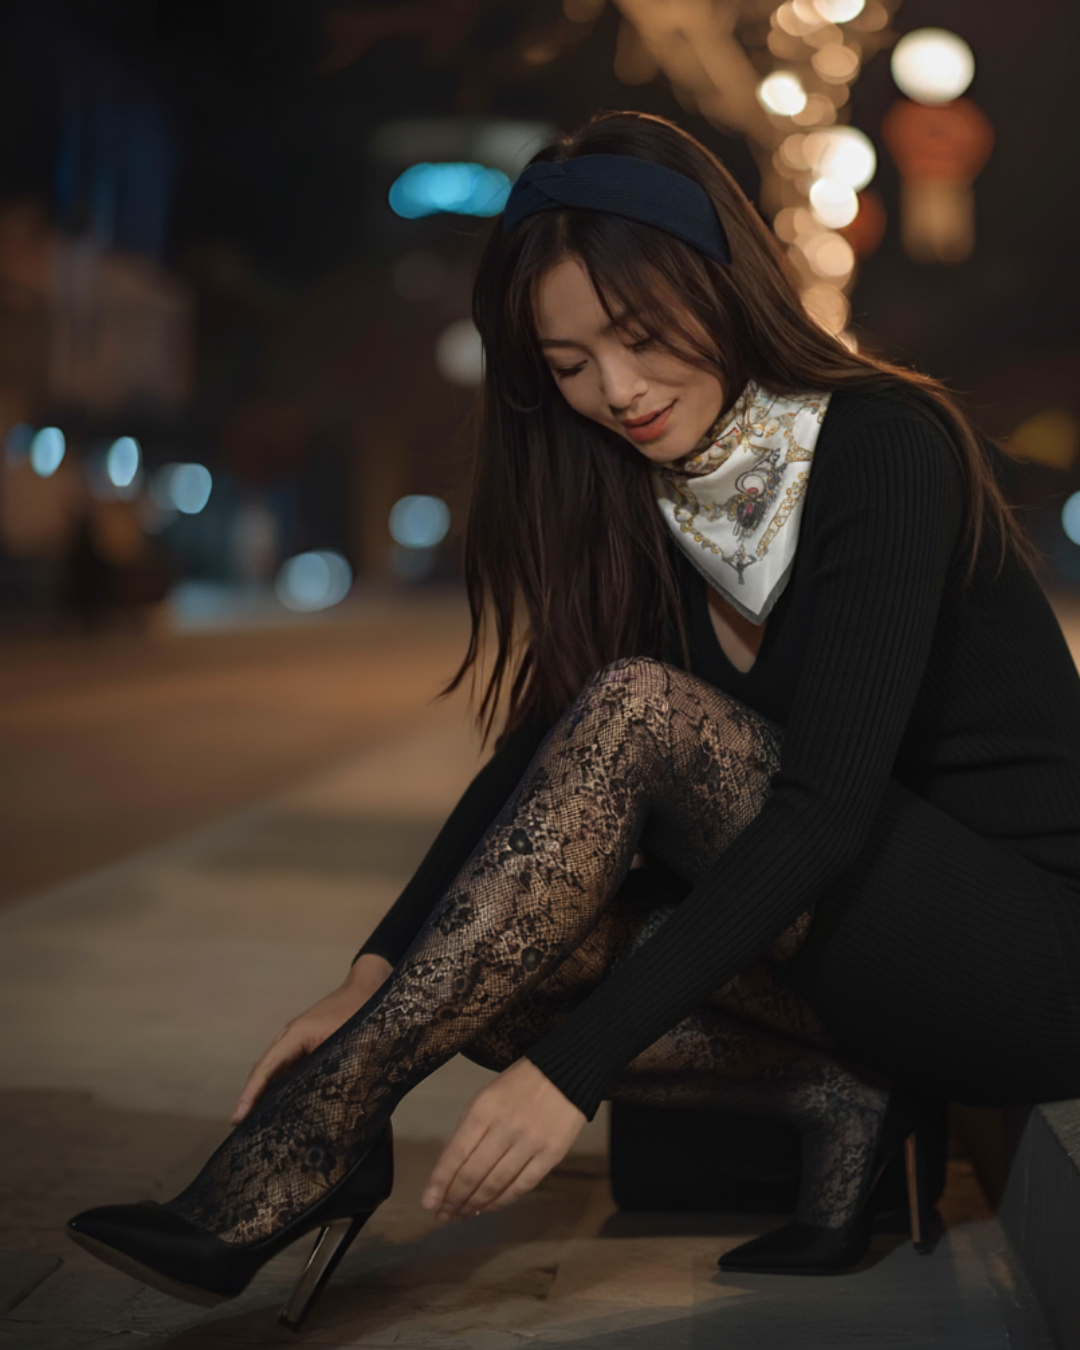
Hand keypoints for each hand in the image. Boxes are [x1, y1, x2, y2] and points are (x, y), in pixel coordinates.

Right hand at [231, 953, 391, 1124]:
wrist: (368, 987)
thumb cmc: (360, 1012)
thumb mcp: (350, 1041)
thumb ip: (339, 1068)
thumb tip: (335, 1104)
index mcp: (296, 1035)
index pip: (266, 1068)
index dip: (251, 1094)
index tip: (237, 1118)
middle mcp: (290, 1038)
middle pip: (265, 1072)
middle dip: (251, 1100)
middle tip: (241, 1132)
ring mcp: (297, 1042)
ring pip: (275, 1072)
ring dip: (264, 1095)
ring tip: (256, 1126)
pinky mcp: (307, 1046)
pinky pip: (288, 1069)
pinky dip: (280, 1088)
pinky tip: (282, 1107)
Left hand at [421, 1058, 586, 1220]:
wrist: (565, 1073)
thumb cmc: (518, 1086)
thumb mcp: (485, 1097)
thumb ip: (467, 1131)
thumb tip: (450, 1171)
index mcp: (483, 1109)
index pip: (455, 1154)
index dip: (439, 1183)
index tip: (428, 1204)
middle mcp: (505, 1127)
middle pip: (473, 1174)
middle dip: (454, 1199)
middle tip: (443, 1215)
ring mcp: (530, 1142)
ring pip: (496, 1184)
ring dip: (475, 1204)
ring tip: (462, 1215)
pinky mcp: (551, 1155)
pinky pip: (522, 1186)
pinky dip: (502, 1201)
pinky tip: (489, 1208)